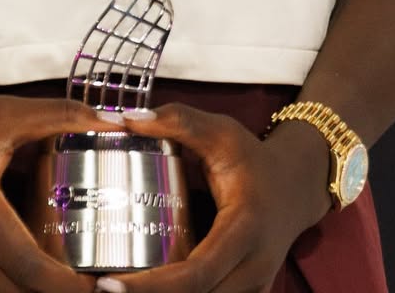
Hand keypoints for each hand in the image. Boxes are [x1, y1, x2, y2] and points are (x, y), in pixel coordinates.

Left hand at [112, 105, 331, 292]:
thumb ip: (177, 120)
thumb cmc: (253, 158)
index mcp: (245, 229)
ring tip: (114, 289)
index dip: (152, 287)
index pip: (196, 274)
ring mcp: (253, 288)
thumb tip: (126, 118)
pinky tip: (143, 288)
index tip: (109, 285)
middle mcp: (253, 268)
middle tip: (99, 289)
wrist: (294, 186)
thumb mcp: (221, 131)